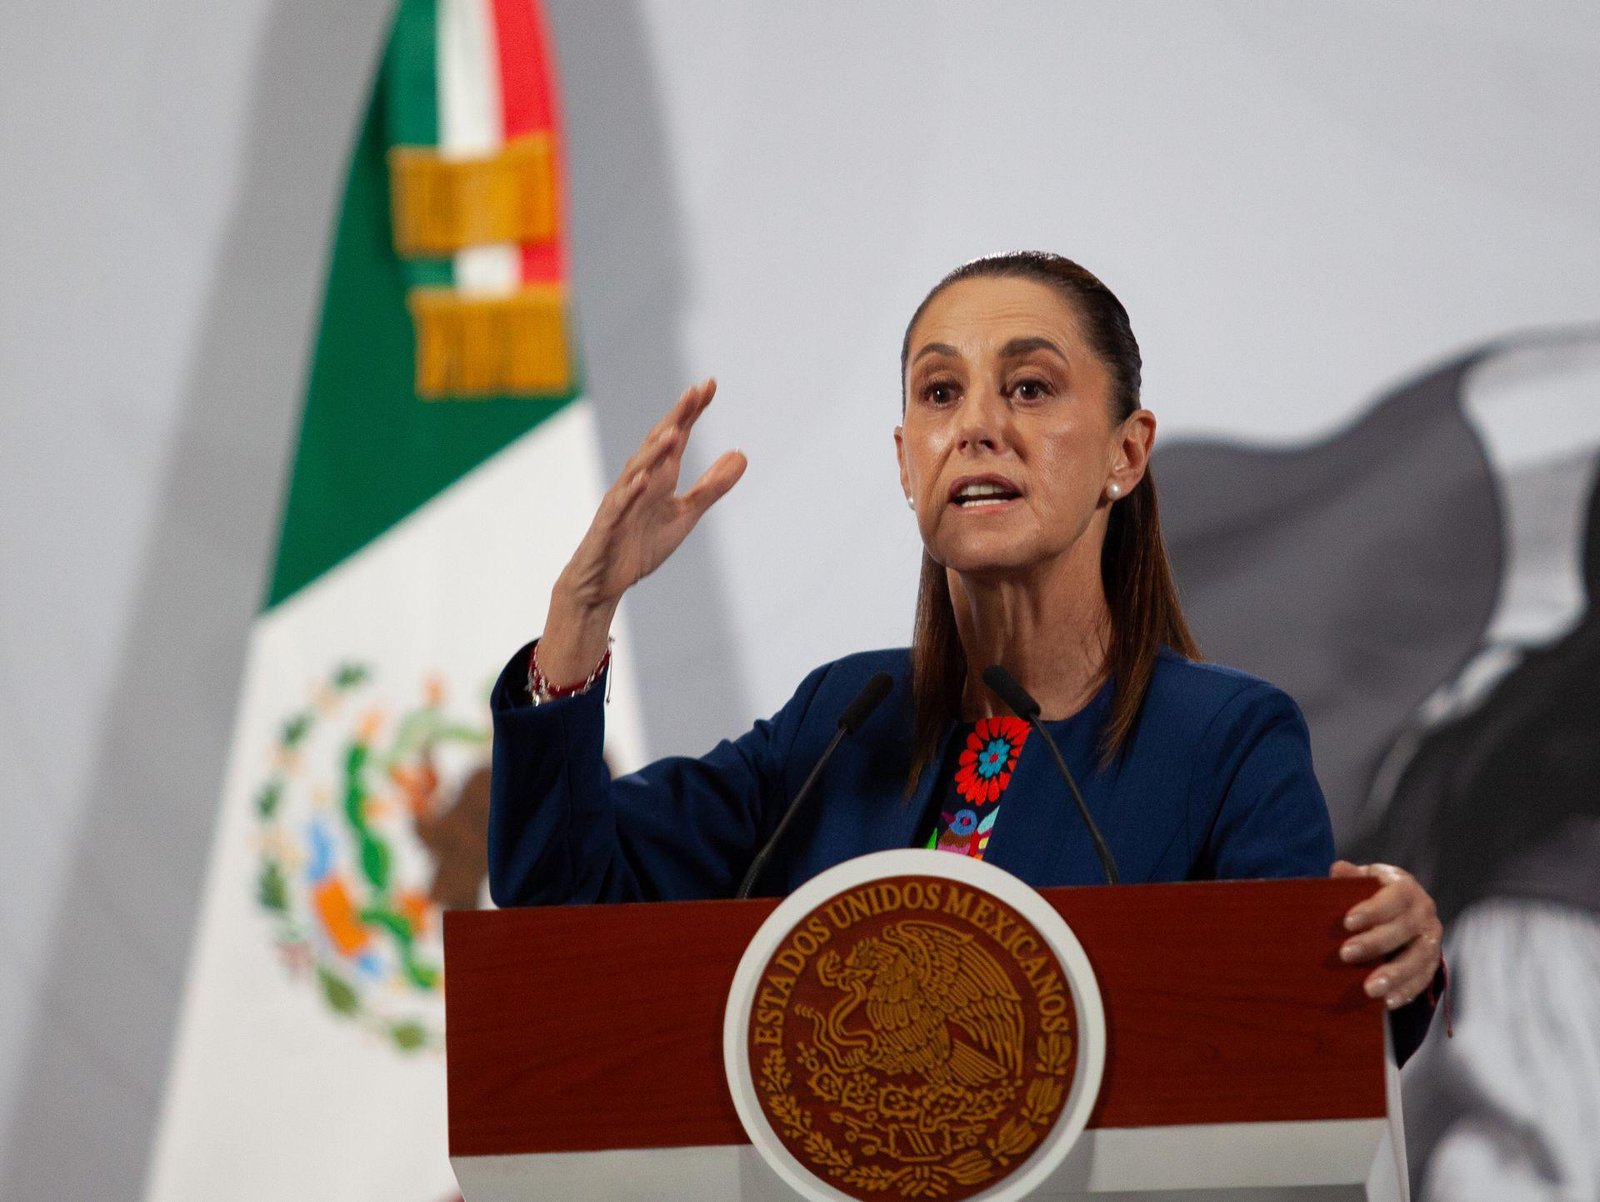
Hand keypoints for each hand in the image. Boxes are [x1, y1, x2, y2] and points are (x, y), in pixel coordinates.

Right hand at [538, 379, 745, 681]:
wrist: (603, 582)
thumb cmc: (639, 544)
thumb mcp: (685, 515)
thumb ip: (711, 487)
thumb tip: (742, 455)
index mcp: (659, 477)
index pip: (677, 437)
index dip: (692, 412)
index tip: (709, 385)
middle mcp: (639, 482)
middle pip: (658, 444)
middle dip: (676, 418)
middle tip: (695, 392)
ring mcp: (621, 502)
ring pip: (638, 470)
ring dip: (655, 451)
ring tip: (676, 431)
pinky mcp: (608, 526)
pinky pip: (620, 506)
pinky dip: (631, 493)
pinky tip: (644, 479)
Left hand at [1330, 860, 1442, 1009]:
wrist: (1402, 909)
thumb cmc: (1375, 893)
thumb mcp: (1365, 880)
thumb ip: (1352, 877)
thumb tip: (1339, 869)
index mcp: (1406, 887)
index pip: (1394, 897)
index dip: (1373, 909)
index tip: (1348, 922)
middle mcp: (1424, 911)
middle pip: (1404, 929)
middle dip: (1375, 943)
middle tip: (1346, 954)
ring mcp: (1431, 938)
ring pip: (1419, 958)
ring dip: (1395, 975)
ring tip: (1369, 988)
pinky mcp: (1432, 960)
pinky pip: (1424, 978)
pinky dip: (1407, 991)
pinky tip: (1388, 1001)